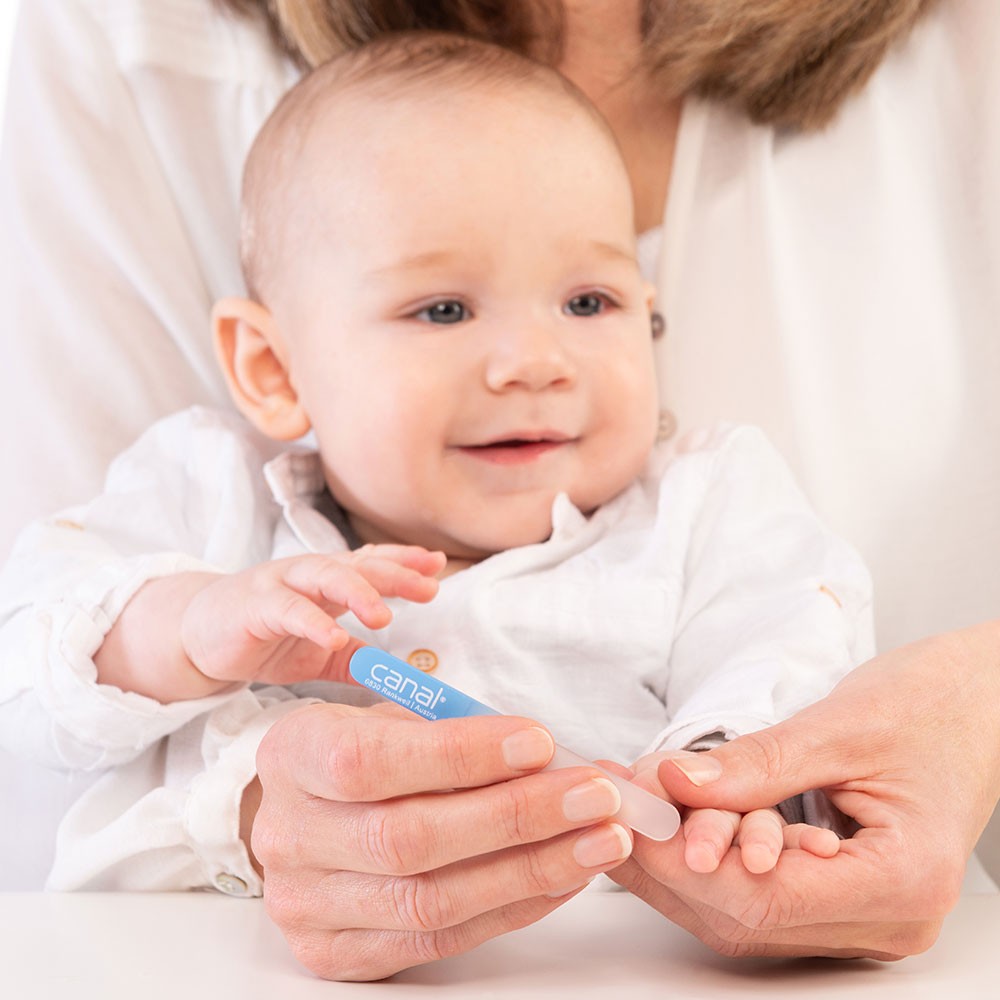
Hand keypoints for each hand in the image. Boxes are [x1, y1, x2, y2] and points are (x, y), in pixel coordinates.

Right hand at [181, 545, 443, 690]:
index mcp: (328, 582)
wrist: (197, 637)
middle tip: (428, 588)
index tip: (438, 564)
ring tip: (383, 614)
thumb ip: (358, 661)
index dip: (405, 561)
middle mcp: (308, 575)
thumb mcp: (319, 654)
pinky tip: (332, 636)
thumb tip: (403, 682)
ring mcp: (279, 585)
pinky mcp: (252, 607)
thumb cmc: (265, 638)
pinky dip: (310, 621)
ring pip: (323, 575)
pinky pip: (285, 609)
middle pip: (357, 564)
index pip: (372, 563)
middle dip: (394, 573)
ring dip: (356, 591)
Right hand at [248, 703, 634, 980]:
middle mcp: (289, 837)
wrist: (313, 815)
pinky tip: (564, 875)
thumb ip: (459, 732)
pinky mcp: (339, 954)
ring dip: (531, 868)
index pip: (371, 760)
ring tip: (601, 839)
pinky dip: (514, 906)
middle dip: (516, 815)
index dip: (460, 754)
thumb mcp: (395, 719)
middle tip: (596, 796)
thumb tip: (556, 757)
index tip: (539, 742)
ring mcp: (308, 906)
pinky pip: (440, 939)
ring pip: (430, 900)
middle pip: (407, 838)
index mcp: (294, 755)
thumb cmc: (368, 752)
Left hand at [612, 622, 999, 958]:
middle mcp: (887, 922)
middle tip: (615, 805)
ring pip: (747, 914)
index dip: (680, 861)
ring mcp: (867, 918)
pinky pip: (764, 896)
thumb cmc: (931, 707)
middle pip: (745, 918)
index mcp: (902, 884)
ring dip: (682, 862)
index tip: (626, 813)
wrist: (982, 704)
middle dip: (667, 862)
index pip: (762, 899)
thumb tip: (673, 783)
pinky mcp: (845, 897)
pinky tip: (677, 820)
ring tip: (636, 806)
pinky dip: (713, 860)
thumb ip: (755, 765)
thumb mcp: (837, 727)